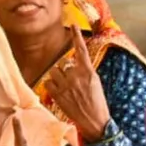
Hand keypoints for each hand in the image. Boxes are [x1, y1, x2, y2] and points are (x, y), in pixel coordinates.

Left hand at [44, 25, 110, 141]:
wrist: (95, 121)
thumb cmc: (97, 101)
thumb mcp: (95, 82)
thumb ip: (84, 71)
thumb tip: (73, 64)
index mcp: (88, 71)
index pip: (81, 50)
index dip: (77, 36)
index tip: (73, 25)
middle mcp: (77, 76)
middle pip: (62, 62)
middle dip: (64, 69)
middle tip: (70, 80)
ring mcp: (66, 86)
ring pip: (54, 71)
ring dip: (57, 76)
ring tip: (64, 86)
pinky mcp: (58, 96)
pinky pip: (48, 83)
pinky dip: (51, 86)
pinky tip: (58, 92)